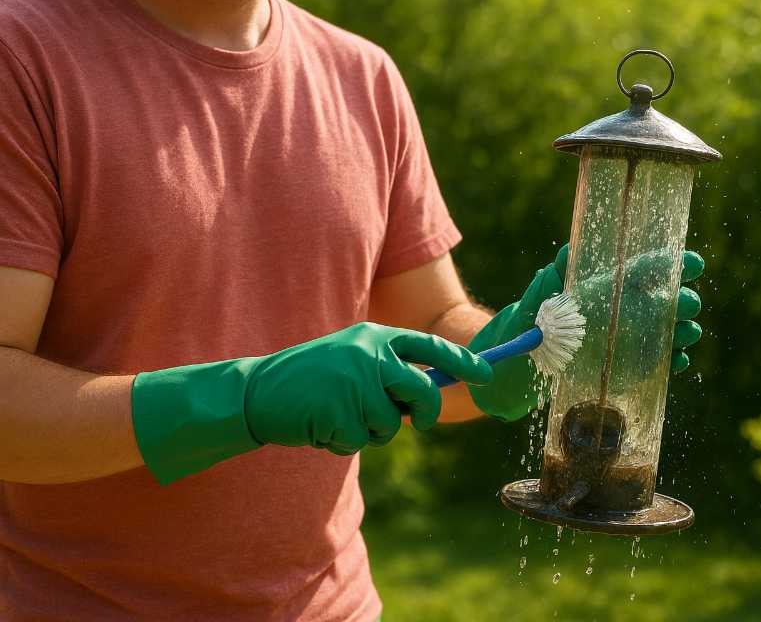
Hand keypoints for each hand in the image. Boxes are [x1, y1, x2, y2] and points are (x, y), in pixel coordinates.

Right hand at [132, 322, 491, 483]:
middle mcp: (370, 356)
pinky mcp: (341, 412)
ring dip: (370, 430)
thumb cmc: (309, 377)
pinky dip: (344, 440)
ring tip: (339, 415)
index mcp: (374, 337)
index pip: (429, 347)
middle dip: (424, 413)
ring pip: (391, 424)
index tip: (486, 375)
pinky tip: (322, 425)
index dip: (462, 362)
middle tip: (417, 420)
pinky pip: (361, 440)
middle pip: (423, 392)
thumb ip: (387, 370)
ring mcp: (356, 384)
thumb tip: (428, 395)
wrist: (257, 390)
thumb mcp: (350, 358)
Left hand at [468, 245, 703, 421]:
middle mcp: (634, 306)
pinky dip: (673, 361)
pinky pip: (663, 362)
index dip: (678, 263)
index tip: (691, 263)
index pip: (656, 267)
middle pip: (674, 299)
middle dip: (685, 300)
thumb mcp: (546, 288)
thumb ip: (559, 269)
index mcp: (619, 281)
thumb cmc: (539, 313)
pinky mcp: (634, 364)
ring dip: (684, 331)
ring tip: (685, 333)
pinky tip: (676, 360)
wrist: (527, 355)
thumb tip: (566, 251)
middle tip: (684, 304)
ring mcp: (637, 335)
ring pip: (675, 330)